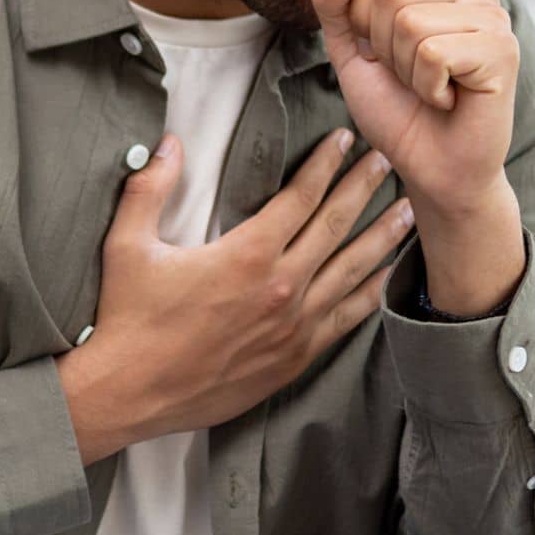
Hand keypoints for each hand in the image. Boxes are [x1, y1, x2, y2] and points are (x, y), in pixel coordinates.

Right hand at [59, 126, 413, 462]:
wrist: (129, 394)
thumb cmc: (127, 318)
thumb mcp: (127, 244)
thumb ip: (150, 188)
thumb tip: (169, 141)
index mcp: (246, 254)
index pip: (300, 197)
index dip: (325, 164)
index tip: (344, 140)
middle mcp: (280, 287)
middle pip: (336, 226)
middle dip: (364, 189)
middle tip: (388, 162)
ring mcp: (293, 326)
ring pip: (352, 271)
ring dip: (382, 237)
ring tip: (407, 212)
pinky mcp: (295, 358)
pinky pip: (346, 319)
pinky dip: (372, 293)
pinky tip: (388, 277)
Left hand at [309, 0, 516, 212]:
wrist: (435, 169)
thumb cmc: (398, 110)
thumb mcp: (353, 54)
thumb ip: (336, 9)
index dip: (364, 18)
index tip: (390, 54)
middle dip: (384, 45)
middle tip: (412, 75)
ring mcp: (494, 17)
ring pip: (410, 22)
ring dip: (406, 70)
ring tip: (432, 88)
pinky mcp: (503, 50)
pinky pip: (433, 53)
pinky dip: (428, 88)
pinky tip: (449, 99)